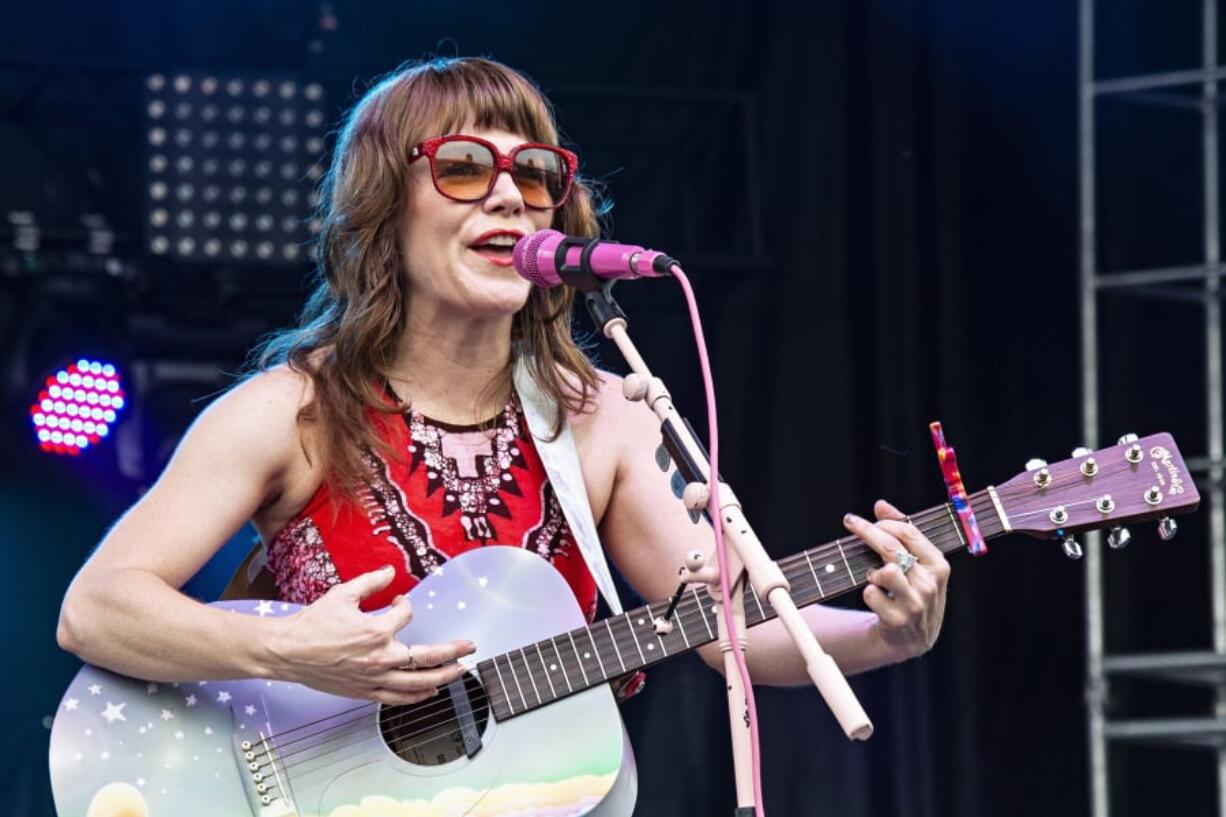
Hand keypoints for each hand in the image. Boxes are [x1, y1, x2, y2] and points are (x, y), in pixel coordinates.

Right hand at [264, 565, 475, 704]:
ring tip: (459, 671)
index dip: (405, 604)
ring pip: (417, 682)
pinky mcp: (365, 692)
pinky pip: (397, 698)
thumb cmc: (313, 624)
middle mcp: (379, 657)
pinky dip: (417, 696)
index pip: (406, 614)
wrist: (288, 652)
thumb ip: (371, 581)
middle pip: (427, 656)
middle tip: (469, 646)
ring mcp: (373, 677)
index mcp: (376, 630)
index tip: (399, 602)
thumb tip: (391, 571)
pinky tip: (430, 692)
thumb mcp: (342, 594)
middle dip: (453, 650)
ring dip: (443, 676)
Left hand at [843, 499, 950, 662]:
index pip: (909, 533)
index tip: (861, 520)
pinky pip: (871, 594)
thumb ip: (902, 532)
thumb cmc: (913, 592)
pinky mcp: (897, 620)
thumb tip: (881, 505)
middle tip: (850, 522)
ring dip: (873, 571)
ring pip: (885, 571)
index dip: (882, 522)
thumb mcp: (917, 564)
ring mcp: (915, 603)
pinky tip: (877, 598)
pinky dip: (868, 592)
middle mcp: (929, 584)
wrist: (912, 638)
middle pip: (892, 548)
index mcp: (938, 565)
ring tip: (876, 577)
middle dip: (867, 531)